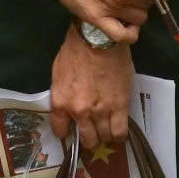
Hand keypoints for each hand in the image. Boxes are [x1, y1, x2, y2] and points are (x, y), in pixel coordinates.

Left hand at [50, 25, 132, 153]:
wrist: (98, 37)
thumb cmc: (75, 51)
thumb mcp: (58, 74)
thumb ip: (62, 96)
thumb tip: (67, 110)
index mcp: (61, 102)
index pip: (60, 131)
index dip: (66, 132)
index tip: (71, 130)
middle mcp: (80, 111)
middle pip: (87, 140)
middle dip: (89, 139)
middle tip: (93, 132)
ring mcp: (101, 110)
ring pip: (104, 138)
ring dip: (105, 136)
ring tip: (106, 130)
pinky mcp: (120, 106)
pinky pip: (120, 132)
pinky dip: (118, 136)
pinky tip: (117, 132)